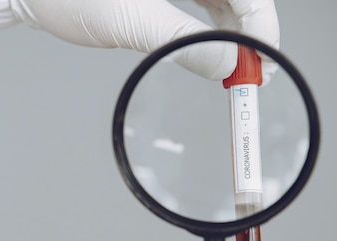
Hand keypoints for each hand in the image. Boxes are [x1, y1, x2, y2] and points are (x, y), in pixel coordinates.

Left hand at [9, 0, 279, 80]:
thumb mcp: (128, 22)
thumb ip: (183, 41)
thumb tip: (227, 64)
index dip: (260, 24)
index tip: (261, 63)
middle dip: (248, 29)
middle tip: (252, 72)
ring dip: (232, 26)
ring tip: (234, 64)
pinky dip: (209, 19)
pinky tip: (213, 42)